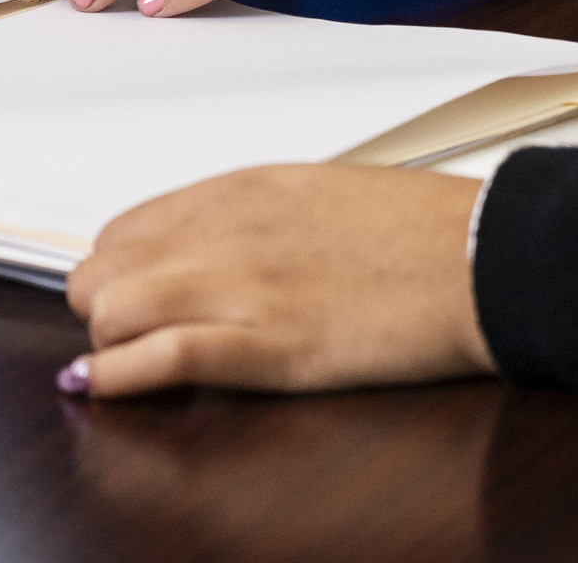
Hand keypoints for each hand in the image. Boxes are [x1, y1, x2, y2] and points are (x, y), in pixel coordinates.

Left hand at [64, 165, 491, 397]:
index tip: (128, 294)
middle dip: (102, 308)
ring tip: (126, 363)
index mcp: (245, 190)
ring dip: (106, 343)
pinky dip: (116, 377)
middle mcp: (229, 230)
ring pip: (114, 310)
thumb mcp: (323, 198)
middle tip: (127, 334)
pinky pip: (160, 357)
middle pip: (106, 269)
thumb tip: (216, 250)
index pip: (130, 227)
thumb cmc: (419, 231)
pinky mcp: (267, 345)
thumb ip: (260, 219)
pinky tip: (99, 386)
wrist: (479, 257)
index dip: (118, 269)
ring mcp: (244, 287)